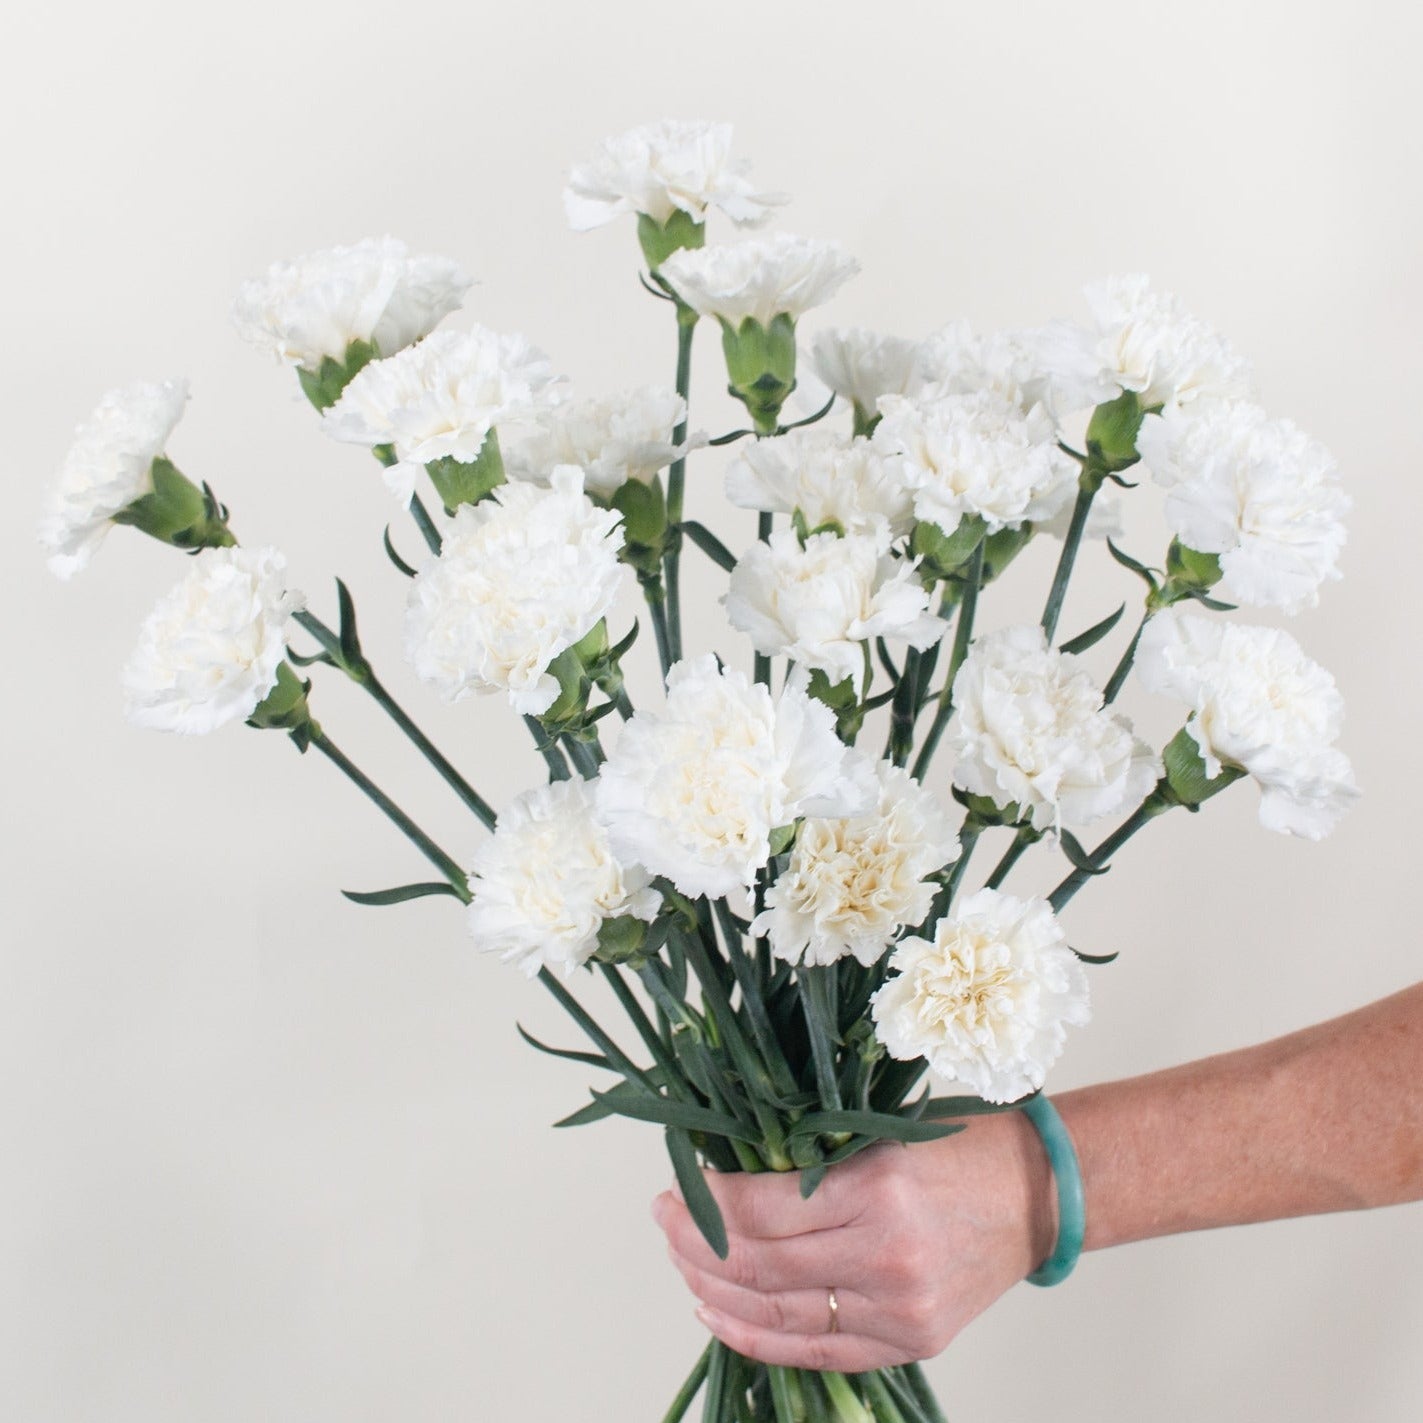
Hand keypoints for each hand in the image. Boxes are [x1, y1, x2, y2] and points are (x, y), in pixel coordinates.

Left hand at [650, 1110, 1056, 1370]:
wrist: (1038, 1193)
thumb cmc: (958, 1146)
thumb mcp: (879, 1132)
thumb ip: (807, 1158)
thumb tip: (722, 1171)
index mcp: (877, 1189)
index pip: (762, 1211)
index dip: (707, 1203)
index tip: (679, 1186)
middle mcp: (887, 1257)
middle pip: (761, 1267)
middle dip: (697, 1245)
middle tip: (667, 1219)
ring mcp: (900, 1310)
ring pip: (779, 1315)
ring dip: (717, 1292)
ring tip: (683, 1264)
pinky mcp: (909, 1343)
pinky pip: (816, 1354)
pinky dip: (758, 1337)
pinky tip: (718, 1314)